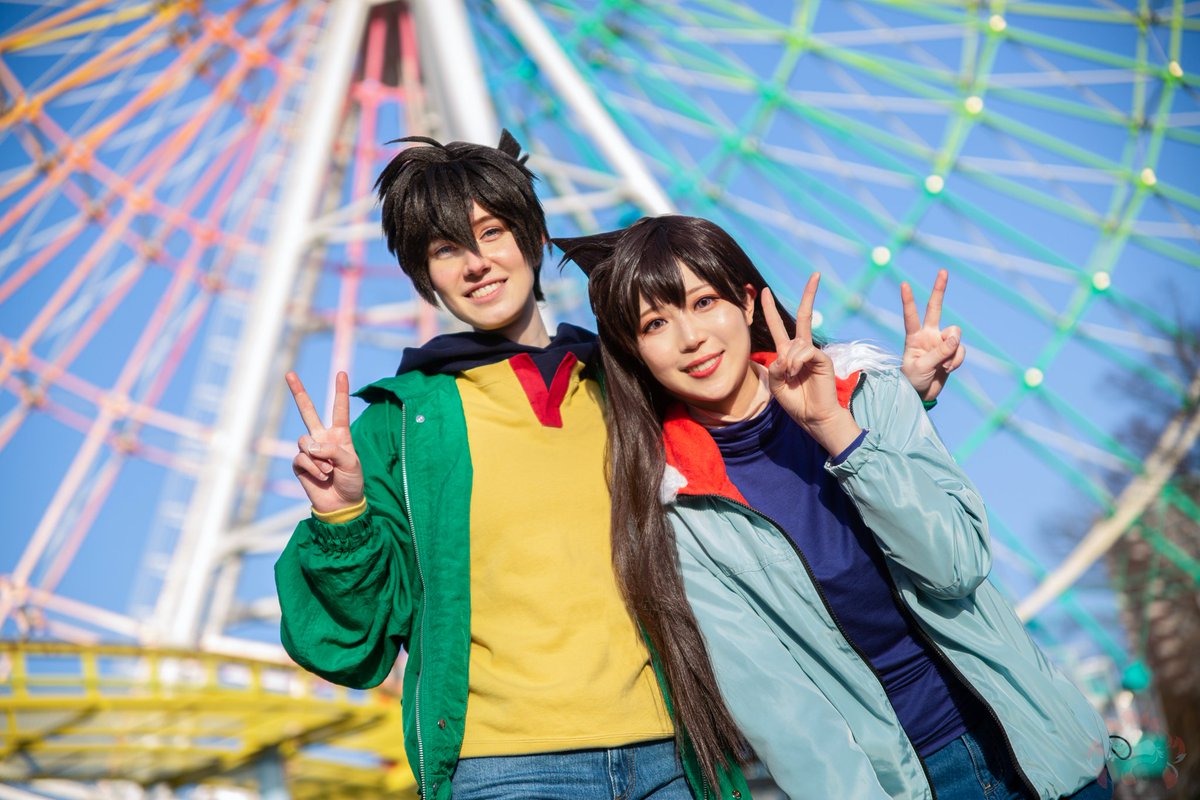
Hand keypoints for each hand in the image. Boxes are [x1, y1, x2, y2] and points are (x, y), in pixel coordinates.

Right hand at [287, 370, 363, 513]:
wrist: (342, 504)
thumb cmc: (351, 482)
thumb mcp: (351, 463)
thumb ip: (333, 449)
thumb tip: (308, 446)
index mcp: (340, 435)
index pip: (340, 410)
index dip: (341, 392)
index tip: (341, 373)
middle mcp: (323, 439)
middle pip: (308, 412)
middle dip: (298, 392)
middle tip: (289, 373)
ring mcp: (310, 451)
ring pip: (304, 441)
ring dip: (319, 458)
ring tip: (329, 471)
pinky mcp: (300, 464)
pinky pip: (302, 458)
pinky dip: (313, 467)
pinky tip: (321, 477)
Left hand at [762, 275, 861, 455]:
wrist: (812, 416)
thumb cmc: (795, 402)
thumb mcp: (775, 384)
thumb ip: (775, 366)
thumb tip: (785, 355)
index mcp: (788, 353)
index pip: (779, 325)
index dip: (770, 309)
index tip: (763, 292)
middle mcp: (802, 348)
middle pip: (804, 316)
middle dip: (809, 295)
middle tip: (816, 274)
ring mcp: (813, 352)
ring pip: (796, 343)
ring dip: (788, 361)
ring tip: (790, 376)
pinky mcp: (823, 358)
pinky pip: (805, 350)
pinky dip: (796, 362)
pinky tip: (796, 373)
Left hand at [900, 269, 965, 401]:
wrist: (922, 394)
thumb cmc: (913, 380)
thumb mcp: (922, 366)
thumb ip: (939, 351)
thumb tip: (956, 337)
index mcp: (914, 337)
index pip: (911, 315)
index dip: (908, 300)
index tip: (904, 284)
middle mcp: (928, 335)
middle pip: (935, 308)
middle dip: (939, 290)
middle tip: (943, 271)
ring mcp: (941, 342)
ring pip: (955, 336)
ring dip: (953, 351)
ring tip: (944, 366)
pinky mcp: (952, 352)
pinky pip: (961, 351)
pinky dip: (957, 360)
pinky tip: (948, 369)